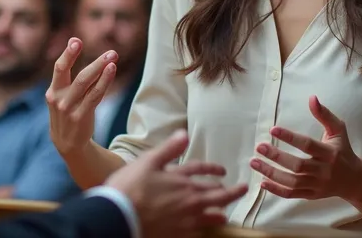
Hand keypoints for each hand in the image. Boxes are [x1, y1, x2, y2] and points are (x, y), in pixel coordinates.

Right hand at [45, 37, 115, 155]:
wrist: (67, 143)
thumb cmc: (66, 112)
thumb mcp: (60, 95)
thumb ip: (66, 73)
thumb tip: (73, 41)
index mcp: (52, 91)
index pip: (59, 69)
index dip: (68, 54)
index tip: (76, 40)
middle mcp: (59, 99)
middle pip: (74, 75)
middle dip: (89, 62)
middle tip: (102, 48)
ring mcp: (70, 109)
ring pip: (86, 84)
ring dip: (101, 68)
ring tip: (113, 55)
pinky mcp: (81, 117)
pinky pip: (95, 96)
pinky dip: (104, 82)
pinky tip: (111, 70)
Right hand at [104, 130, 247, 237]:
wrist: (119, 217)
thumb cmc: (130, 187)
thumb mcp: (148, 161)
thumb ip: (169, 149)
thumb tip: (185, 133)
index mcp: (182, 179)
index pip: (204, 171)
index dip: (214, 169)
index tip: (224, 170)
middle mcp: (190, 199)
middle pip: (217, 195)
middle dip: (231, 192)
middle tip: (241, 190)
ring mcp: (187, 219)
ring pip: (212, 216)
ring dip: (221, 213)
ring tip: (225, 214)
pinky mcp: (180, 234)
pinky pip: (199, 231)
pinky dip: (204, 228)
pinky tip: (204, 228)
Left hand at [251, 95, 361, 199]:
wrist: (354, 180)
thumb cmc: (343, 150)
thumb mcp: (338, 130)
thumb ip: (324, 115)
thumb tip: (311, 98)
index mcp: (329, 153)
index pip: (307, 145)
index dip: (290, 137)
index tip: (272, 129)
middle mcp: (323, 170)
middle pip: (297, 165)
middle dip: (276, 156)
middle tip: (259, 147)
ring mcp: (317, 185)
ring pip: (292, 182)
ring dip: (271, 173)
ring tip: (254, 163)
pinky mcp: (311, 195)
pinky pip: (291, 195)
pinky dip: (276, 190)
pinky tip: (262, 182)